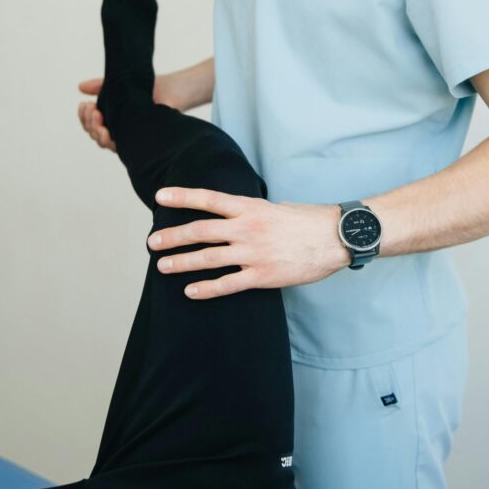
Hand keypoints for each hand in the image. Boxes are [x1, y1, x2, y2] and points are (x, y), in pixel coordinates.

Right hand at [77, 72, 191, 151]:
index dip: (84, 116)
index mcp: (113, 117)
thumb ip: (100, 86)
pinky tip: (107, 130)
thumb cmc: (152, 88)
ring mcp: (129, 137)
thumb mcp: (121, 84)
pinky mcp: (140, 143)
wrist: (175, 90)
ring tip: (98, 117)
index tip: (84, 105)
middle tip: (91, 109)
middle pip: (95, 134)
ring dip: (96, 131)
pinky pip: (120, 147)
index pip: (92, 123)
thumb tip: (80, 87)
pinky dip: (110, 140)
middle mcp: (120, 130)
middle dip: (88, 122)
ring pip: (104, 142)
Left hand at [147, 187, 349, 298]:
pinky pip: (227, 284)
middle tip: (152, 242)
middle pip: (200, 231)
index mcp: (251, 207)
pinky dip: (206, 289)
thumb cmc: (308, 220)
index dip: (182, 197)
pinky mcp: (263, 275)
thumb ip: (253, 211)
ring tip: (162, 267)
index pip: (209, 199)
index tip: (160, 197)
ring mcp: (254, 253)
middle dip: (172, 236)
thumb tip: (236, 215)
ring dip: (181, 263)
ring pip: (208, 258)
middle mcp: (247, 228)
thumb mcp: (277, 207)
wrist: (336, 237)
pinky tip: (190, 291)